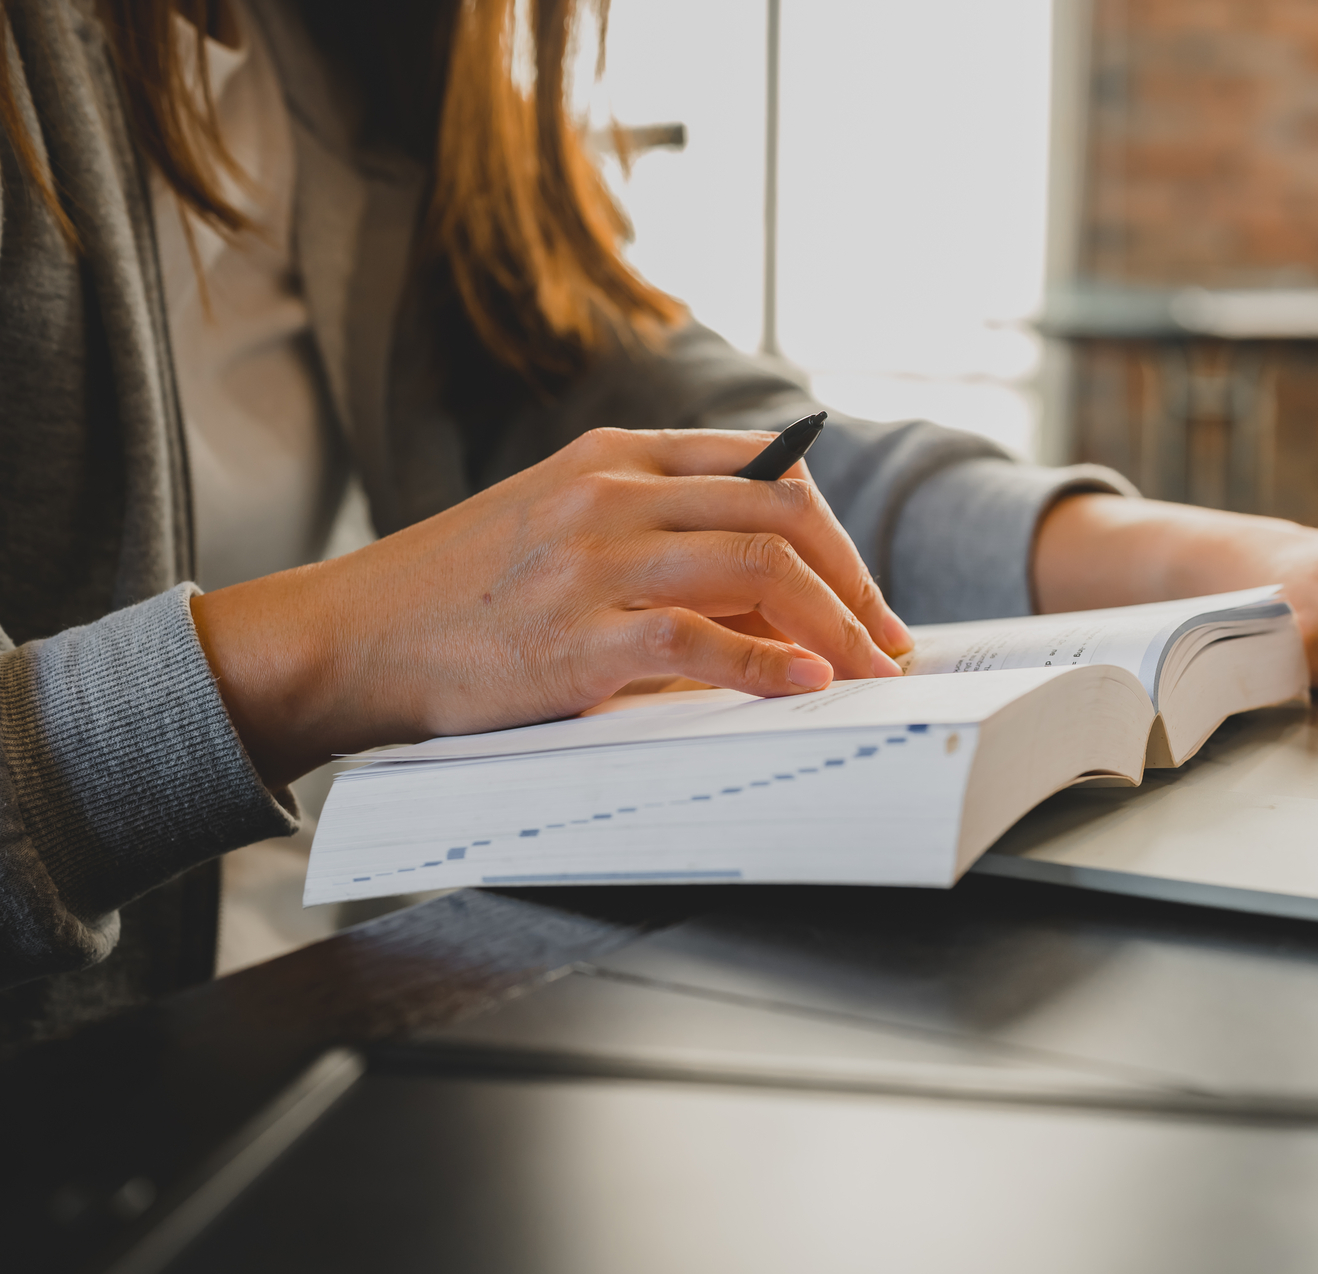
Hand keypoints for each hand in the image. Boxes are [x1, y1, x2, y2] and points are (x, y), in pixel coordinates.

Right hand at [191, 427, 911, 785]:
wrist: (346, 639)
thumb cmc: (457, 599)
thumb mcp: (558, 532)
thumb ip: (658, 543)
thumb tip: (773, 600)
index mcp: (613, 458)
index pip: (765, 470)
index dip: (833, 534)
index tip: (864, 592)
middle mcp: (612, 493)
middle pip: (784, 511)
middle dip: (856, 580)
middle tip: (887, 639)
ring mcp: (596, 559)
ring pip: (763, 567)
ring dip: (837, 625)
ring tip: (868, 670)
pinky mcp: (582, 636)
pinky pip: (706, 641)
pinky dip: (772, 666)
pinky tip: (808, 685)